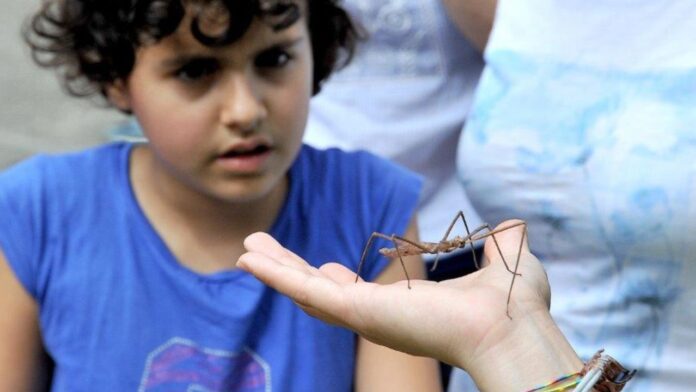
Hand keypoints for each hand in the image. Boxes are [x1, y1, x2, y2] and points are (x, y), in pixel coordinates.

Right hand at [237, 220, 553, 370]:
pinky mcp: (356, 312)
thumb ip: (501, 241)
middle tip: (261, 252)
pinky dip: (275, 274)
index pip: (359, 294)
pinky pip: (305, 292)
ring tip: (245, 251)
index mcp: (406, 307)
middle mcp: (379, 316)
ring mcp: (364, 316)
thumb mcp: (503, 260)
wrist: (513, 325)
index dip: (336, 280)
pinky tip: (249, 258)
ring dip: (274, 270)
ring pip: (305, 293)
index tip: (325, 266)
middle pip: (321, 294)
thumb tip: (511, 225)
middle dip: (291, 272)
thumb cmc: (513, 304)